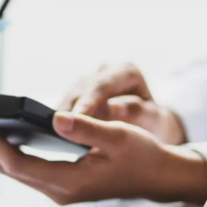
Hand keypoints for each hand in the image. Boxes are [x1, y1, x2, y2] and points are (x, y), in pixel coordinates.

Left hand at [0, 112, 206, 204]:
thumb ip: (86, 126)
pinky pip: (24, 167)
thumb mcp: (119, 135)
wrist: (159, 176)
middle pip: (7, 168)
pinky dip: (6, 150)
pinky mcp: (60, 182)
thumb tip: (55, 117)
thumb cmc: (142, 155)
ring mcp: (58, 188)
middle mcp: (58, 190)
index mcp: (68, 181)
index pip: (17, 163)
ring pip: (13, 169)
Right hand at [59, 63, 186, 144]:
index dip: (89, 101)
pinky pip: (65, 108)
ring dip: (60, 116)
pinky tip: (51, 135)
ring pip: (69, 97)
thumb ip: (141, 112)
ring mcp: (89, 83)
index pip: (103, 85)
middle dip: (69, 109)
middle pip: (81, 88)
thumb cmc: (155, 124)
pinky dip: (59, 121)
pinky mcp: (77, 97)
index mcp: (126, 71)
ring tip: (50, 134)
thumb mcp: (156, 120)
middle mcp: (104, 71)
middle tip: (57, 128)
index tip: (78, 117)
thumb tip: (117, 108)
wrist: (151, 129)